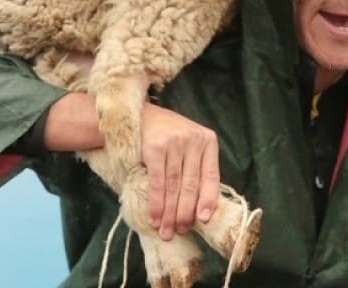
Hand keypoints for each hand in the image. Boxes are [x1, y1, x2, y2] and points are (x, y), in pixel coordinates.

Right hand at [140, 102, 219, 240]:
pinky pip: (158, 183)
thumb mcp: (188, 145)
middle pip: (191, 184)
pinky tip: (155, 217)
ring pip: (174, 186)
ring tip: (166, 231)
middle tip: (180, 231)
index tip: (202, 220)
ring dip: (169, 213)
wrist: (135, 116)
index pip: (212, 175)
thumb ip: (196, 168)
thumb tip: (200, 209)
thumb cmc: (165, 136)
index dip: (208, 200)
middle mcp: (194, 140)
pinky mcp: (155, 148)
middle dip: (185, 212)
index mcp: (208, 141)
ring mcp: (175, 143)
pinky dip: (156, 204)